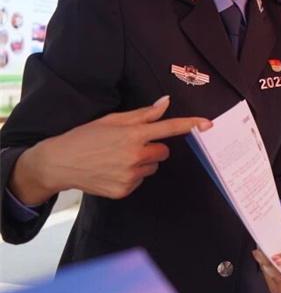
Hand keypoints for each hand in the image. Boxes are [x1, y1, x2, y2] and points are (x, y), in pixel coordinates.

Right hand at [9, 96, 211, 203]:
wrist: (58, 162)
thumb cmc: (85, 136)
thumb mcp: (112, 120)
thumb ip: (142, 115)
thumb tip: (165, 103)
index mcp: (133, 135)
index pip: (168, 128)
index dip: (190, 125)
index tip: (208, 124)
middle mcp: (135, 155)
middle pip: (164, 151)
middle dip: (153, 147)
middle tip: (130, 145)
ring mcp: (130, 175)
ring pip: (153, 166)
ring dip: (143, 162)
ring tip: (117, 158)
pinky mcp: (124, 190)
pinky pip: (140, 180)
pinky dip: (132, 176)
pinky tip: (113, 171)